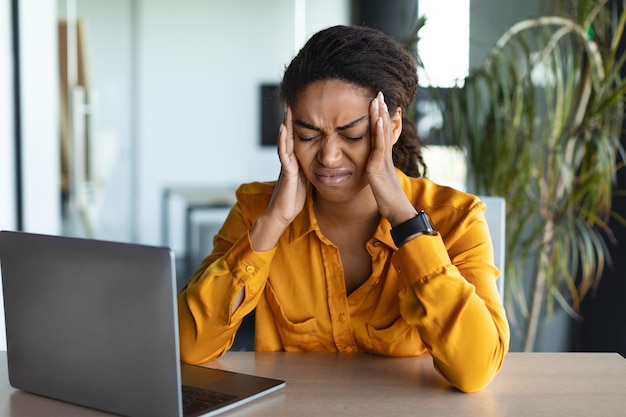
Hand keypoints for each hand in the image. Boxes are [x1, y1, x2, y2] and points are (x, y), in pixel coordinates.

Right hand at [250, 107, 306, 250]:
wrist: (282, 215)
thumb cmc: (293, 200)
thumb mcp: (306, 180)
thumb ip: (309, 169)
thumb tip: (320, 163)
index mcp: (295, 161)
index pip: (297, 139)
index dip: (299, 125)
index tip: (303, 109)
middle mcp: (289, 160)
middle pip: (290, 136)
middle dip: (291, 119)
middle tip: (292, 102)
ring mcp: (286, 165)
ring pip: (285, 141)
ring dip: (286, 125)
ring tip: (287, 109)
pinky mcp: (287, 172)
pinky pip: (284, 153)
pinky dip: (283, 140)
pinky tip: (284, 129)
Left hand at [367, 92, 416, 226]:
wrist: (398, 211)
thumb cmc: (390, 200)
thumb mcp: (380, 182)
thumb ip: (377, 173)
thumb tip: (373, 170)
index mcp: (384, 158)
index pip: (382, 133)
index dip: (380, 117)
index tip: (378, 102)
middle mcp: (385, 156)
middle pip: (383, 128)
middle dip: (381, 110)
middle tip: (378, 92)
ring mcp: (382, 160)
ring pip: (381, 133)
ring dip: (380, 115)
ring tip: (377, 99)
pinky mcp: (378, 167)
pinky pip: (379, 147)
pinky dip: (379, 132)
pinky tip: (378, 120)